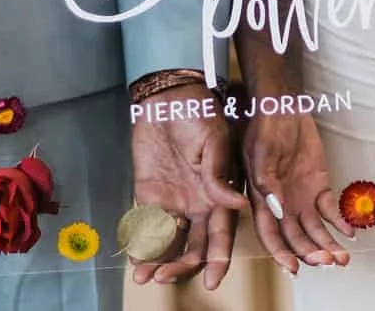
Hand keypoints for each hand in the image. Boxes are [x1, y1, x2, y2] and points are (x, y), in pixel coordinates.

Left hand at [130, 85, 245, 289]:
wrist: (166, 95)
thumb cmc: (198, 112)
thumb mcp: (214, 140)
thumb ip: (219, 175)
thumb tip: (238, 205)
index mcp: (218, 193)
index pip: (220, 233)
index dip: (218, 258)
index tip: (211, 280)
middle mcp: (197, 203)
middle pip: (193, 246)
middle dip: (182, 266)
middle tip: (165, 277)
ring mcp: (173, 201)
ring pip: (169, 242)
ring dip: (159, 261)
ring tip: (145, 276)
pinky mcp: (148, 195)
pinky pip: (146, 227)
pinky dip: (141, 245)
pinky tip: (135, 259)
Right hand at [242, 112, 352, 275]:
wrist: (285, 107)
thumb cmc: (266, 127)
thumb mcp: (260, 152)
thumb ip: (266, 182)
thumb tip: (277, 211)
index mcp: (262, 200)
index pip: (270, 235)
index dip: (281, 254)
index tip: (295, 268)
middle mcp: (282, 204)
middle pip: (296, 238)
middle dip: (311, 253)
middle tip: (327, 260)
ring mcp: (302, 197)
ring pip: (315, 230)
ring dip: (328, 245)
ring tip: (342, 257)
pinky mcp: (319, 186)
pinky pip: (330, 211)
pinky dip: (340, 223)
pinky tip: (349, 232)